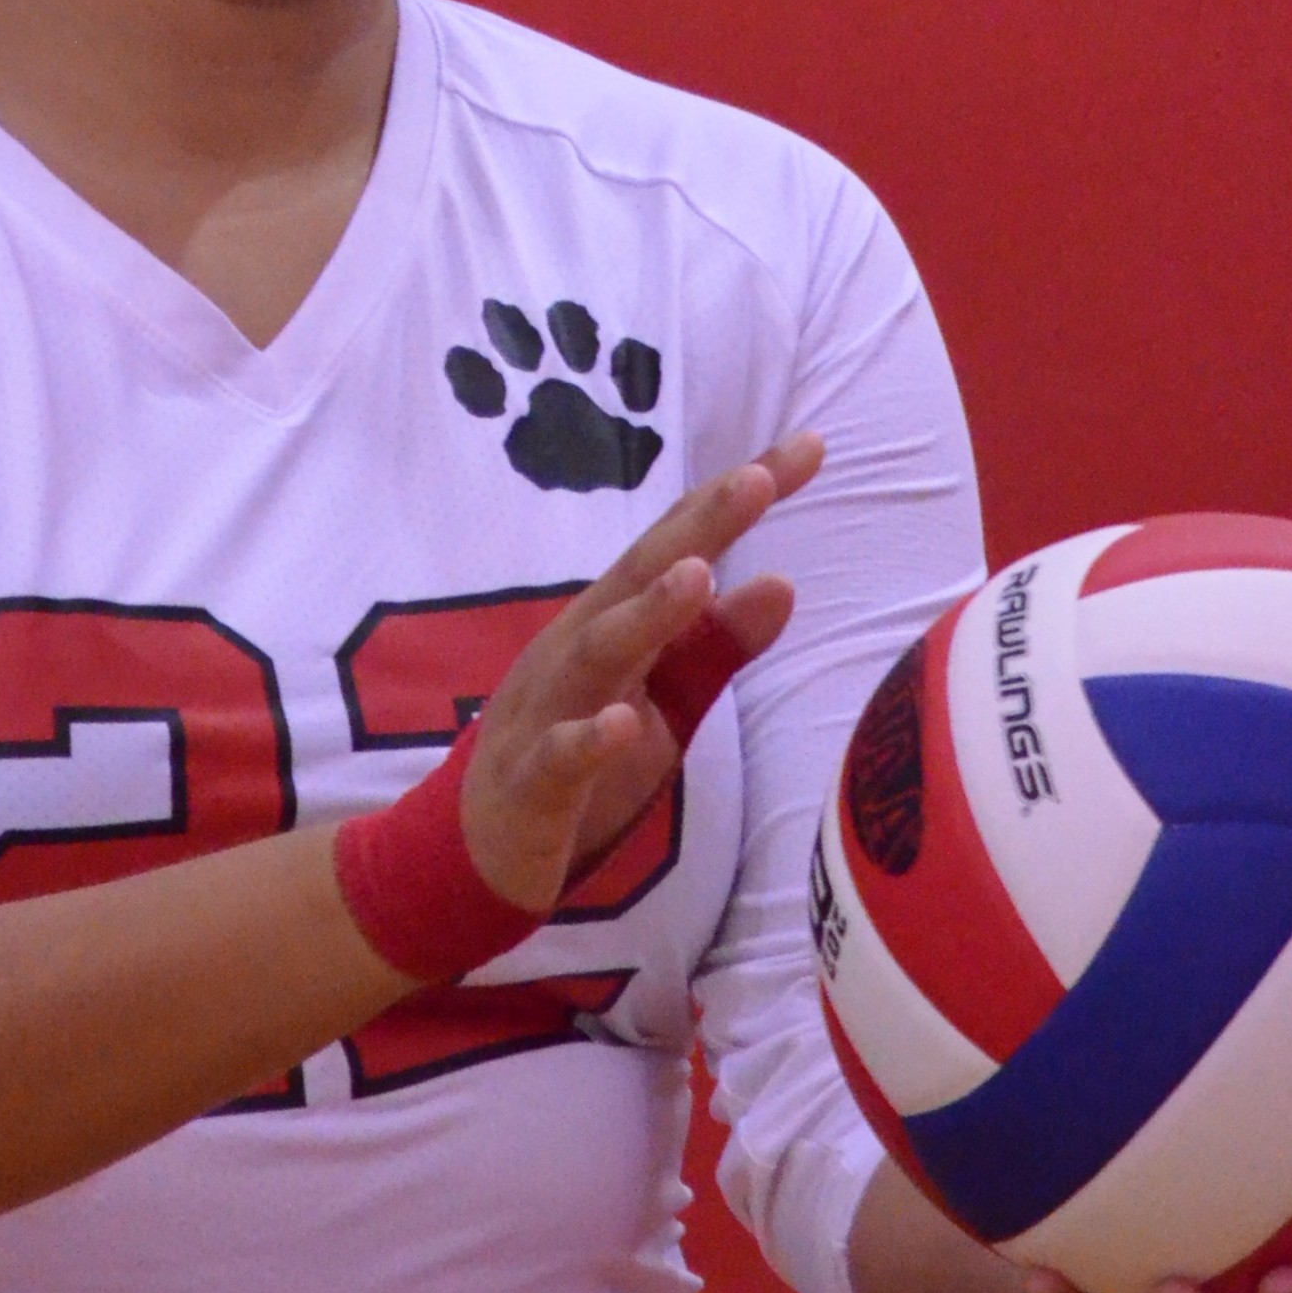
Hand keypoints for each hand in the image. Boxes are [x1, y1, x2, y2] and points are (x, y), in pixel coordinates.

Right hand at [457, 433, 822, 912]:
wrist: (480, 846)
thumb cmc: (580, 761)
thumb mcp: (661, 699)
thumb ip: (714, 647)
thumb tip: (784, 584)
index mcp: (613, 624)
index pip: (682, 546)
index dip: (740, 498)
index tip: (811, 446)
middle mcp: (576, 648)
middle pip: (638, 575)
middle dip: (698, 526)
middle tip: (758, 479)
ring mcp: (548, 710)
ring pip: (598, 653)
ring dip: (646, 613)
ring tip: (696, 576)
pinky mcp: (531, 780)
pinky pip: (559, 755)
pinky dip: (589, 737)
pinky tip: (624, 724)